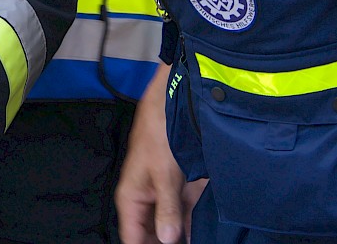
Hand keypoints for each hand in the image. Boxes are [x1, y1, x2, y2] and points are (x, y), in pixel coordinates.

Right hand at [116, 64, 197, 242]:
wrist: (172, 107)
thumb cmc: (158, 135)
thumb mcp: (163, 175)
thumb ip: (167, 210)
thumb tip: (168, 239)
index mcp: (131, 197)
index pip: (132, 237)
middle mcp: (145, 199)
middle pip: (151, 234)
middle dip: (166, 242)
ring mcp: (163, 195)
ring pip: (170, 227)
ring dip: (181, 236)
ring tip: (198, 241)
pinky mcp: (180, 190)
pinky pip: (185, 215)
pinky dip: (193, 226)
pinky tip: (204, 235)